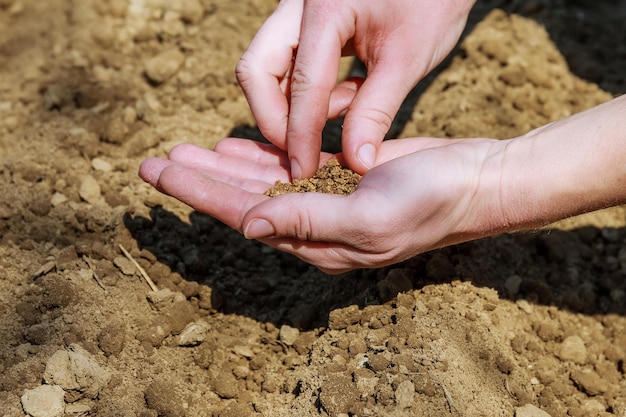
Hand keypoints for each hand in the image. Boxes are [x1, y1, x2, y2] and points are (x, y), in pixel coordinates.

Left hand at [139, 136, 502, 273]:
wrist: (476, 181)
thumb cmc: (432, 201)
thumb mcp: (371, 216)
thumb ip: (310, 220)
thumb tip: (250, 224)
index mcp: (318, 242)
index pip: (244, 215)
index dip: (198, 193)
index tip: (158, 174)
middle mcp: (316, 226)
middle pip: (243, 199)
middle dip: (198, 180)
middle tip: (151, 163)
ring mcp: (328, 202)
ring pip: (262, 182)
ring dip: (222, 167)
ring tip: (184, 151)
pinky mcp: (342, 178)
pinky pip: (290, 168)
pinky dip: (261, 158)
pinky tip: (236, 149)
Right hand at [235, 0, 475, 177]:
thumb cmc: (431, 3)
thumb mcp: (407, 60)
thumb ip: (376, 112)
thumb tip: (355, 163)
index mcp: (327, 8)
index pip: (301, 84)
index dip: (300, 135)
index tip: (304, 172)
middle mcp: (298, 4)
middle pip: (257, 70)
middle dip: (275, 117)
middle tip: (303, 149)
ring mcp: (296, 11)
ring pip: (265, 67)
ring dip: (292, 104)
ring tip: (347, 108)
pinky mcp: (303, 22)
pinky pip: (285, 63)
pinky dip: (305, 91)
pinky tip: (347, 95)